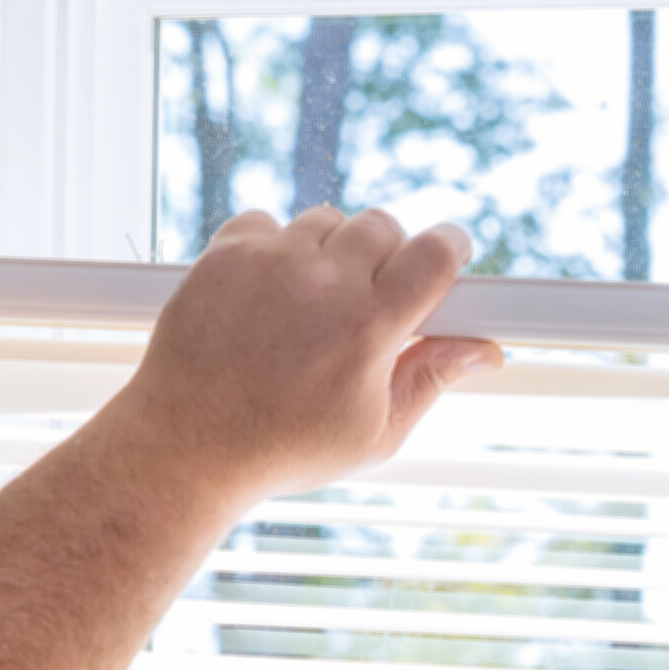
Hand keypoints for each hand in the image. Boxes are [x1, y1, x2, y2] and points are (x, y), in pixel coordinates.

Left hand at [116, 208, 501, 502]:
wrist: (186, 448)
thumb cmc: (283, 449)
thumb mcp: (375, 433)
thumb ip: (431, 379)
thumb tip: (481, 352)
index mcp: (369, 326)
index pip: (434, 253)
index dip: (448, 249)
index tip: (448, 254)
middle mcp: (321, 282)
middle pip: (382, 226)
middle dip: (386, 257)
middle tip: (370, 300)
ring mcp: (269, 262)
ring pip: (325, 220)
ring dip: (329, 252)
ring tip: (311, 305)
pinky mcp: (225, 254)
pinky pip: (266, 222)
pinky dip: (273, 249)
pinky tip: (269, 295)